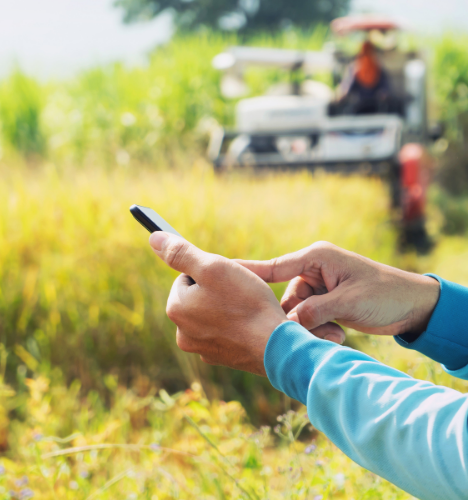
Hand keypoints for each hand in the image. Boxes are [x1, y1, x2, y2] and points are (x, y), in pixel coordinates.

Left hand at [149, 232, 287, 375]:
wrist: (276, 346)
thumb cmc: (246, 303)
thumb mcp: (213, 268)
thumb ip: (181, 253)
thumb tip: (154, 238)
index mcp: (176, 309)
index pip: (186, 277)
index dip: (209, 273)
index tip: (227, 279)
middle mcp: (182, 333)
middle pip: (197, 297)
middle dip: (216, 291)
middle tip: (239, 294)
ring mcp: (202, 348)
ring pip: (211, 314)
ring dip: (226, 308)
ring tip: (246, 309)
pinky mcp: (220, 357)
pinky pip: (224, 332)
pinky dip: (234, 326)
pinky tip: (249, 325)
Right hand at [237, 242, 439, 343]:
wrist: (413, 305)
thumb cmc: (385, 294)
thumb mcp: (349, 302)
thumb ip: (315, 312)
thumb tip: (286, 325)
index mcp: (315, 258)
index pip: (273, 266)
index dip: (248, 273)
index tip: (224, 277)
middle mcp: (313, 271)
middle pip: (283, 296)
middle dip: (290, 316)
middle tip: (301, 332)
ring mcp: (318, 287)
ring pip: (294, 310)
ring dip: (306, 326)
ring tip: (332, 332)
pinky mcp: (324, 302)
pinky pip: (307, 317)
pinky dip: (315, 328)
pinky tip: (335, 332)